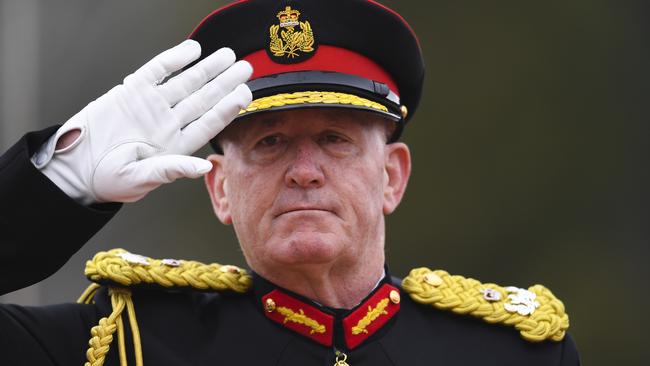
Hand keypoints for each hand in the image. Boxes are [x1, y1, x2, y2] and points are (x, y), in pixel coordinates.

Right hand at [33, 40, 251, 203]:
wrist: (74, 165)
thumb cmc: (109, 179)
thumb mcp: (140, 178)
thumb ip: (172, 169)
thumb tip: (204, 167)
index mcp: (176, 145)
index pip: (208, 123)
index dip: (227, 108)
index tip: (245, 95)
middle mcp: (169, 122)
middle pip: (203, 98)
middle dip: (224, 83)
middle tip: (245, 68)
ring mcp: (152, 105)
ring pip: (185, 82)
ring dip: (207, 68)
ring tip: (227, 55)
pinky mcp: (132, 91)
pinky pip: (157, 70)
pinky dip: (174, 59)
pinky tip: (192, 50)